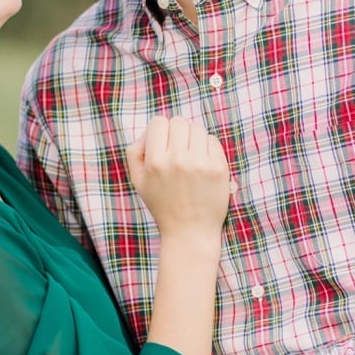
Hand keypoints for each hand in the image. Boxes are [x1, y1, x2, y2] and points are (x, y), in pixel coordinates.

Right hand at [125, 116, 229, 236]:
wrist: (190, 232)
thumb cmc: (163, 205)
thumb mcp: (138, 181)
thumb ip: (136, 151)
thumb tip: (150, 130)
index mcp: (155, 162)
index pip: (158, 122)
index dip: (160, 130)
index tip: (163, 143)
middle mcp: (178, 160)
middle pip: (179, 121)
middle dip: (178, 133)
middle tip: (178, 150)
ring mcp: (200, 163)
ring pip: (197, 128)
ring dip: (194, 138)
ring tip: (191, 156)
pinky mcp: (219, 168)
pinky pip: (213, 140)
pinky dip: (207, 147)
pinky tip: (203, 164)